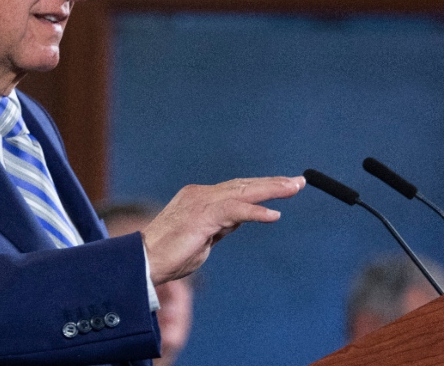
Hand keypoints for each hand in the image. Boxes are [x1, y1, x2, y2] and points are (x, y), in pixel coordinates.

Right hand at [140, 176, 304, 284]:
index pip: (237, 188)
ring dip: (271, 190)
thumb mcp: (203, 238)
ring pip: (243, 192)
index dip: (261, 187)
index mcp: (200, 197)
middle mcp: (201, 194)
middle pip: (244, 185)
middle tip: (299, 181)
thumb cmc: (170, 255)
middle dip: (273, 183)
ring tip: (293, 188)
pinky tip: (274, 214)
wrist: (144, 262)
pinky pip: (235, 211)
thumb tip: (239, 219)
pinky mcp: (202, 216)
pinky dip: (256, 212)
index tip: (283, 186)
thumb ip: (221, 226)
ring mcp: (201, 202)